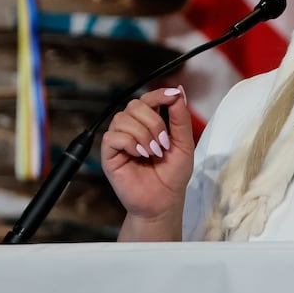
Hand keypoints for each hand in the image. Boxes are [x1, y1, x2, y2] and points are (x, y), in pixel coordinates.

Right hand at [100, 86, 193, 230]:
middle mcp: (132, 129)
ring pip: (123, 118)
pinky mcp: (109, 155)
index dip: (159, 94)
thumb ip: (180, 117)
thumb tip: (178, 90)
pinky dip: (130, 143)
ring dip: (143, 134)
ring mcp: (119, 141)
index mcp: (149, 124)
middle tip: (163, 143)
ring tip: (153, 153)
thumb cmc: (173, 176)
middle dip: (154, 121)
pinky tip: (140, 155)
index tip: (172, 96)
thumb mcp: (184, 143)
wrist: (163, 202)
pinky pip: (112, 136)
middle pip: (135, 105)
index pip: (148, 99)